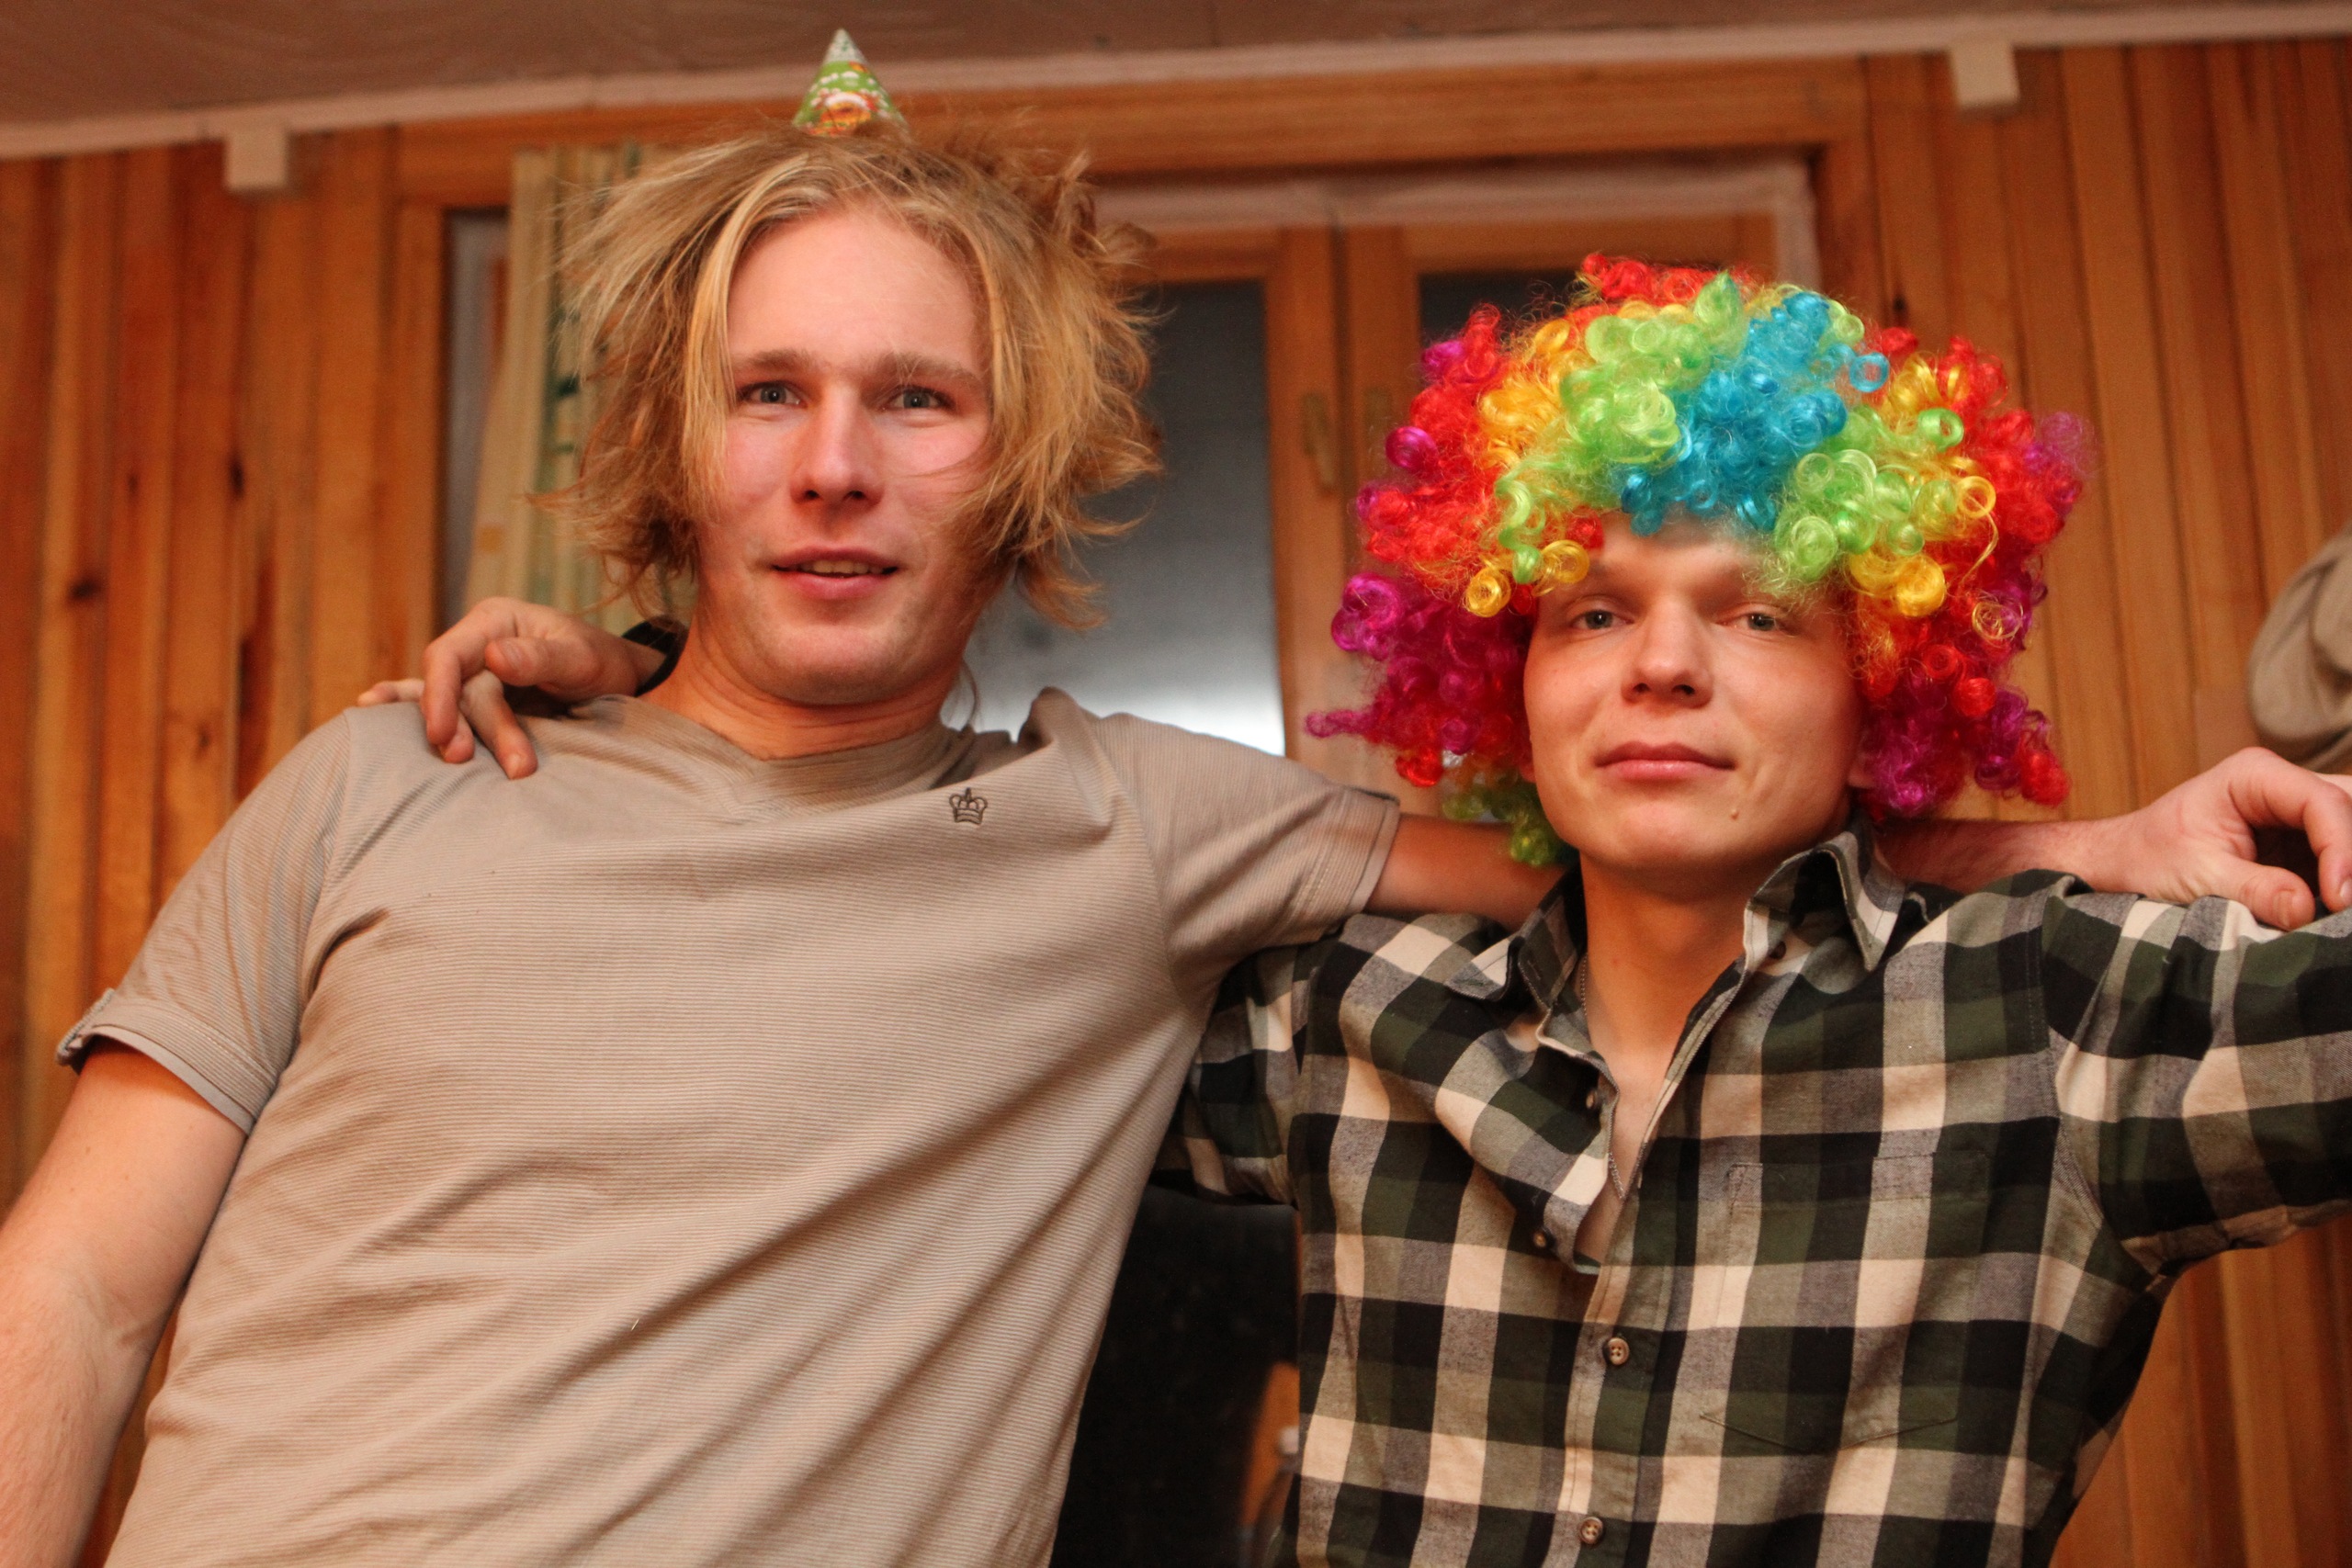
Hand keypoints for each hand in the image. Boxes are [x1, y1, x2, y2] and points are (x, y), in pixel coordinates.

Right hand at [355, 598, 659, 778]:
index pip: (448, 657)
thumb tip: (494, 657)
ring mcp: (476, 675)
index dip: (438, 696)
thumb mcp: (583, 657)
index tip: (443, 734)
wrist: (624, 683)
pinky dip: (418, 715)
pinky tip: (371, 713)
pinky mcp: (480, 702)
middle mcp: (477, 645)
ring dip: (452, 737)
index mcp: (495, 622)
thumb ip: (542, 658)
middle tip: (474, 763)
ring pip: (450, 707)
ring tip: (455, 762)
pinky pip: (445, 710)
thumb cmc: (604, 663)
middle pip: (454, 691)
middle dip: (465, 729)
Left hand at [2086, 748, 2351, 926]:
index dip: (2343, 849)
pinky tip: (2332, 909)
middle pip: (2346, 809)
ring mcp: (2296, 814)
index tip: (2339, 898)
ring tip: (2340, 910)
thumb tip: (2306, 909)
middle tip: (2345, 906)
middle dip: (2351, 856)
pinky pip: (2337, 857)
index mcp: (2255, 775)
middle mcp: (2283, 785)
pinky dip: (2340, 880)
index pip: (2322, 803)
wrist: (2126, 863)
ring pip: (2348, 828)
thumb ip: (2255, 890)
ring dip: (2347, 868)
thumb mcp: (2198, 876)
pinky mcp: (2301, 844)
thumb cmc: (2151, 859)